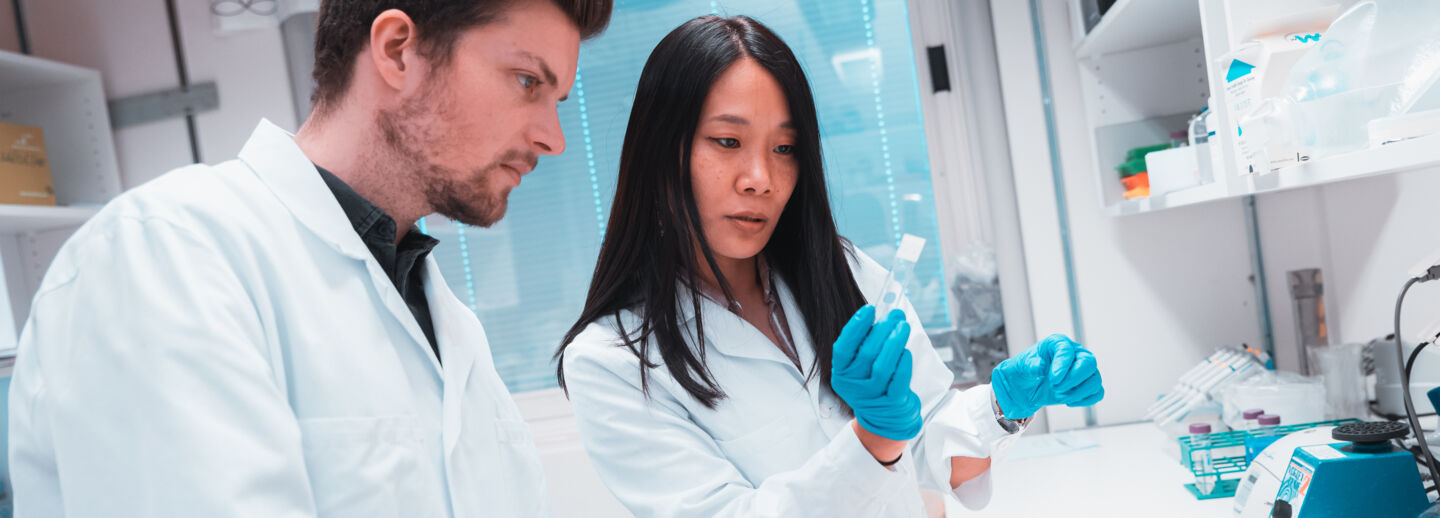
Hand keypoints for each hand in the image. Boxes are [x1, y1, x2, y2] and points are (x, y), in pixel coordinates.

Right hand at [831, 305, 922, 440]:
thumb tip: (887, 315)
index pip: (844, 347)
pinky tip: (906, 351)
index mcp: (841, 373)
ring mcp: (871, 396)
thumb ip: (867, 343)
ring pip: (883, 365)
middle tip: (896, 315)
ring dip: (895, 342)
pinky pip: (899, 378)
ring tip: (904, 326)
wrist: (884, 418)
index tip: (870, 309)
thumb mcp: (861, 367)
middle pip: (866, 353)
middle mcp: (853, 385)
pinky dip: (903, 362)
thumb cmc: (873, 382)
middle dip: (883, 329)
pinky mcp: (891, 402)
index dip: (856, 327)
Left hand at [990, 334, 1103, 419]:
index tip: (1053, 380)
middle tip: (1056, 388)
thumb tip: (1041, 366)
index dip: (1062, 366)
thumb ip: (1030, 365)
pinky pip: (1097, 393)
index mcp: (1058, 343)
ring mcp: (1083, 370)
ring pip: (1095, 380)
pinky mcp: (1086, 385)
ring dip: (1078, 392)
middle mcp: (1075, 354)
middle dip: (1073, 379)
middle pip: (1089, 362)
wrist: (1025, 387)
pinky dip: (1085, 400)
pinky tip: (1068, 402)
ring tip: (1059, 396)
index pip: (1067, 351)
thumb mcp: (1021, 366)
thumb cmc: (1024, 371)